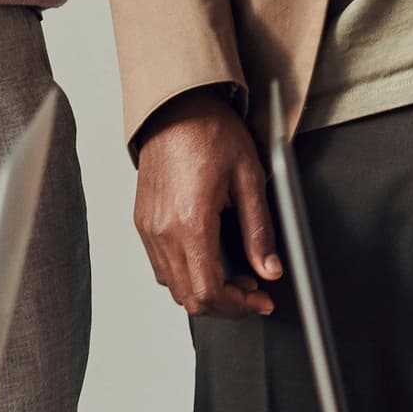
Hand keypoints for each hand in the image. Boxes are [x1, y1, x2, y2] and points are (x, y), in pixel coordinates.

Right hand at [132, 91, 280, 318]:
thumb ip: (260, 230)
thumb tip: (270, 269)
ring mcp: (148, 228)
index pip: (209, 291)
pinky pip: (161, 266)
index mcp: (191, 221)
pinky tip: (210, 259)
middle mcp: (163, 230)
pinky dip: (187, 275)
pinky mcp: (142, 222)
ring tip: (235, 275)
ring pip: (173, 287)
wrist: (176, 106)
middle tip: (253, 291)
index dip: (239, 306)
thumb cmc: (210, 131)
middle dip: (226, 304)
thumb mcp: (249, 177)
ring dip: (205, 291)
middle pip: (189, 297)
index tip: (260, 300)